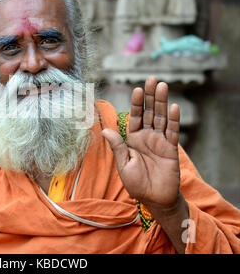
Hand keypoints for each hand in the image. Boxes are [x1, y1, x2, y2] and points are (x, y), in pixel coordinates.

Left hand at [102, 76, 180, 210]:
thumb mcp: (124, 164)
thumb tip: (104, 129)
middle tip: (152, 79)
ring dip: (162, 102)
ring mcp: (160, 141)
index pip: (134, 117)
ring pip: (161, 117)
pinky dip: (174, 119)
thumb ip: (117, 146)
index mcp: (133, 139)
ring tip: (162, 86)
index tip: (137, 89)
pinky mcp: (171, 148)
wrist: (155, 199)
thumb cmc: (137, 184)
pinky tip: (174, 107)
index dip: (136, 103)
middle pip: (148, 112)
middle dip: (150, 96)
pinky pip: (172, 131)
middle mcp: (147, 136)